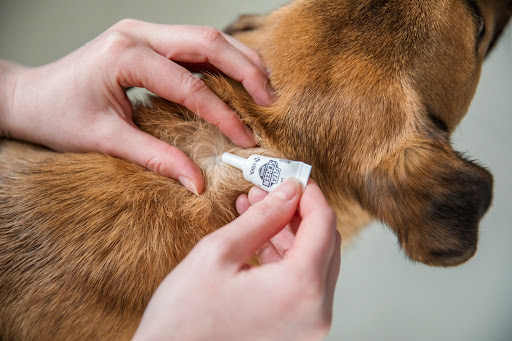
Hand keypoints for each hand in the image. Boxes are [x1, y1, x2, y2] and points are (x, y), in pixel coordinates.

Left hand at [0, 20, 273, 193]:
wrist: (28, 96)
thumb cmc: (56, 115)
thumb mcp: (104, 140)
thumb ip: (155, 157)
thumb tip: (195, 181)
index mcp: (125, 55)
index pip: (189, 85)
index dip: (222, 114)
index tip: (245, 138)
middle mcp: (137, 34)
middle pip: (207, 41)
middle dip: (245, 70)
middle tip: (270, 99)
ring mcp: (143, 33)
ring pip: (205, 37)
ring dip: (239, 59)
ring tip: (264, 86)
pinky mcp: (148, 42)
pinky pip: (194, 45)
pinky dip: (222, 60)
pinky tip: (238, 78)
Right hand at [132, 179, 340, 340]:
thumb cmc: (184, 319)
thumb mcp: (220, 252)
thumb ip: (263, 217)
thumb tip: (288, 191)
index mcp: (300, 289)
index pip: (323, 223)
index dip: (309, 193)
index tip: (292, 176)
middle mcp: (315, 312)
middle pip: (324, 243)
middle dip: (298, 211)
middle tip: (271, 190)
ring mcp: (308, 326)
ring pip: (313, 262)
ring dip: (288, 232)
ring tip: (257, 208)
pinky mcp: (296, 331)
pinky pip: (301, 284)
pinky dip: (284, 257)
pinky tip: (259, 237)